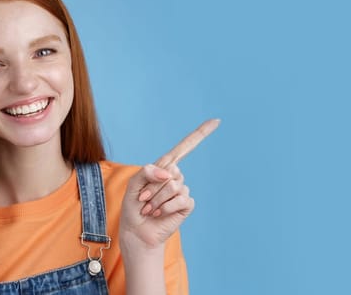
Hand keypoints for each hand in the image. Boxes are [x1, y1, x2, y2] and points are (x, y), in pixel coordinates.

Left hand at [119, 118, 219, 249]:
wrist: (137, 230)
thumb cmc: (134, 206)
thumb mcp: (134, 184)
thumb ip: (147, 172)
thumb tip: (170, 172)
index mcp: (163, 167)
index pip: (184, 147)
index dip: (200, 134)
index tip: (216, 121)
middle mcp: (175, 176)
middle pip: (170, 171)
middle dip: (152, 186)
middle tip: (143, 199)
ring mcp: (182, 190)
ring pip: (173, 186)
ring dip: (157, 199)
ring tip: (149, 208)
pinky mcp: (186, 205)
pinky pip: (180, 200)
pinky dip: (166, 208)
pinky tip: (159, 213)